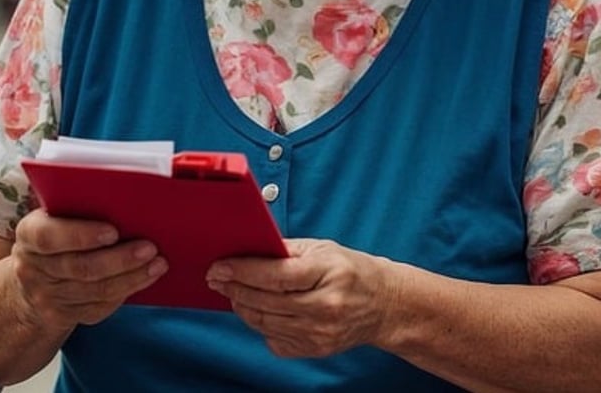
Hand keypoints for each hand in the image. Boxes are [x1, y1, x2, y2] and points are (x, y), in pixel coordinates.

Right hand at [10, 209, 167, 329]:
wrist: (28, 285)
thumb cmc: (53, 238)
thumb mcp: (51, 219)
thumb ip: (75, 208)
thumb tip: (125, 199)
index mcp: (28, 235)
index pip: (48, 237)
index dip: (81, 235)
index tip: (113, 231)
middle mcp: (32, 268)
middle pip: (80, 267)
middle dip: (119, 259)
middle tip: (150, 248)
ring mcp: (46, 296)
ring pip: (95, 290)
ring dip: (131, 277)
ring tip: (158, 263)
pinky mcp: (62, 316)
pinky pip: (99, 306)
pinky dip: (126, 291)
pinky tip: (145, 278)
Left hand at [206, 239, 396, 358]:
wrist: (384, 305)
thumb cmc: (352, 271)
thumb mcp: (323, 249)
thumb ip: (286, 250)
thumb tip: (249, 250)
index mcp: (328, 275)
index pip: (276, 276)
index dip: (243, 271)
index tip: (219, 266)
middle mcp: (325, 308)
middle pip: (266, 301)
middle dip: (234, 288)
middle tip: (217, 277)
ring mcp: (320, 333)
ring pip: (265, 323)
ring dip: (242, 306)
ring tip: (233, 291)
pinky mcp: (315, 350)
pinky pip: (274, 339)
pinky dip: (260, 324)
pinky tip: (257, 309)